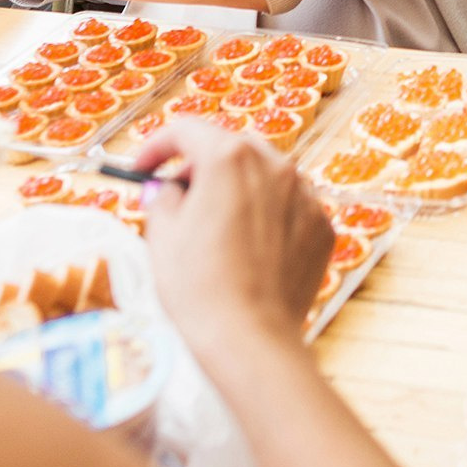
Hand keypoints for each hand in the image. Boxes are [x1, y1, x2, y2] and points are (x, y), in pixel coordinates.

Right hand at [137, 121, 333, 356]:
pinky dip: (267, 217)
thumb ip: (162, 198)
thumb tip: (166, 190)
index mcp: (229, 158)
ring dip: (238, 190)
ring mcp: (305, 194)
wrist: (250, 336)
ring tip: (214, 227)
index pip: (186, 130)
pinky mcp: (322, 226)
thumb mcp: (162, 235)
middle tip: (176, 198)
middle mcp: (274, 165)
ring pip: (265, 177)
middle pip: (230, 149)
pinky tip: (248, 249)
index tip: (144, 168)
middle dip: (200, 167)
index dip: (157, 147)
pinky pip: (289, 208)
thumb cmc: (198, 286)